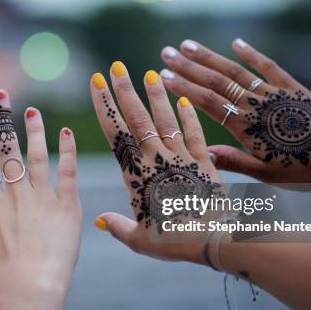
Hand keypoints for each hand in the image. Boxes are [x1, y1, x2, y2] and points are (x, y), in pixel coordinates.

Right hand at [0, 89, 80, 293]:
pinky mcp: (67, 206)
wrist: (32, 288)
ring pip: (37, 157)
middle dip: (2, 121)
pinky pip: (68, 173)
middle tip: (1, 95)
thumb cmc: (2, 274)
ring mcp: (43, 198)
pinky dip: (67, 151)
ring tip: (32, 110)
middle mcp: (17, 195)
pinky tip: (65, 132)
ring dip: (34, 130)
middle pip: (8, 151)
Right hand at [90, 63, 225, 263]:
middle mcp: (157, 159)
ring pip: (165, 119)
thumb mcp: (140, 240)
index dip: (104, 106)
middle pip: (137, 118)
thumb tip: (100, 221)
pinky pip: (195, 132)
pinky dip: (189, 116)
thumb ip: (118, 227)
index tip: (96, 83)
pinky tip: (184, 100)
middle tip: (116, 67)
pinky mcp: (204, 160)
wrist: (214, 238)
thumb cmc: (173, 242)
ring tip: (152, 73)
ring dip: (157, 96)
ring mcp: (182, 157)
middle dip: (124, 91)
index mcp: (136, 174)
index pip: (115, 132)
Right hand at [159, 38, 310, 182]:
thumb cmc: (303, 168)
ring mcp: (272, 93)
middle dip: (188, 66)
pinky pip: (267, 66)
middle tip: (165, 52)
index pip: (208, 102)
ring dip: (209, 57)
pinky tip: (236, 42)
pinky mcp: (290, 87)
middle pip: (216, 81)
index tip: (163, 75)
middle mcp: (255, 105)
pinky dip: (251, 53)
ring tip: (187, 44)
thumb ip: (235, 162)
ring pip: (235, 70)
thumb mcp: (266, 174)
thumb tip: (203, 154)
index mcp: (245, 127)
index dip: (184, 87)